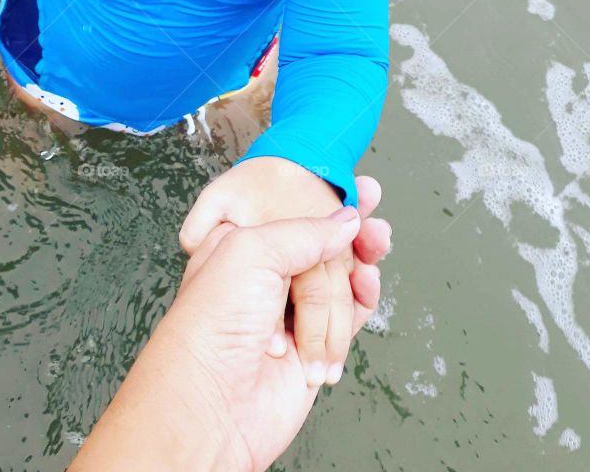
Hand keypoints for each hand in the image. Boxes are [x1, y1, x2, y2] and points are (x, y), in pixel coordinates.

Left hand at [69, 176, 390, 471]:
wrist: (212, 404)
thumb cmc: (211, 324)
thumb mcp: (251, 251)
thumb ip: (304, 231)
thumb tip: (346, 220)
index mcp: (243, 247)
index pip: (292, 213)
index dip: (325, 199)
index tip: (358, 185)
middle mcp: (266, 279)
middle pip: (321, 245)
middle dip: (352, 227)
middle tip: (376, 209)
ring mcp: (290, 314)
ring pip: (341, 279)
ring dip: (363, 260)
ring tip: (378, 243)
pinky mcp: (313, 348)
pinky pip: (348, 317)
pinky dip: (362, 300)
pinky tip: (368, 283)